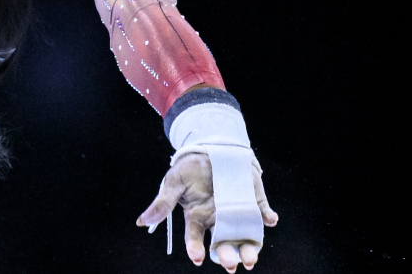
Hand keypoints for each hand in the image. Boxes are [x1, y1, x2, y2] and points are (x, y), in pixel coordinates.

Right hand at [136, 152, 278, 272]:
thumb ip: (162, 203)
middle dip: (227, 255)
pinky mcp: (254, 202)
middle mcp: (218, 219)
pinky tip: (269, 220)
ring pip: (245, 235)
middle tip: (230, 264)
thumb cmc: (190, 169)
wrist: (211, 148)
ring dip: (250, 247)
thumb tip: (141, 222)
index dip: (196, 249)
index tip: (197, 258)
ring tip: (251, 258)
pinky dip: (268, 218)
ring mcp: (238, 212)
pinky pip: (263, 213)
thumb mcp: (173, 182)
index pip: (196, 238)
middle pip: (223, 243)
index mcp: (197, 217)